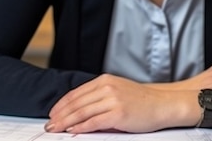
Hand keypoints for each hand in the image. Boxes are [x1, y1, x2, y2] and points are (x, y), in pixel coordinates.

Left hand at [45, 74, 198, 133]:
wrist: (162, 104)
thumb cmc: (141, 101)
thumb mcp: (117, 91)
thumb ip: (99, 97)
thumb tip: (77, 111)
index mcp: (105, 80)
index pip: (76, 93)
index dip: (61, 104)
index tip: (53, 113)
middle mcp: (107, 87)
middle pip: (76, 103)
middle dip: (60, 115)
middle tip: (49, 124)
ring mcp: (113, 99)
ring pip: (82, 112)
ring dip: (66, 122)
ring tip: (56, 129)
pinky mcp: (118, 113)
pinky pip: (94, 122)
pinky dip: (80, 127)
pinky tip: (72, 131)